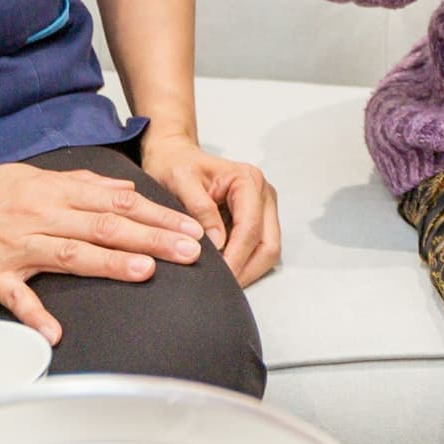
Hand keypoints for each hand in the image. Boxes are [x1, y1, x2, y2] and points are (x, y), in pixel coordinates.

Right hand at [0, 160, 207, 342]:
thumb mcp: (28, 177)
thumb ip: (77, 185)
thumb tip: (123, 191)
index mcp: (48, 191)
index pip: (114, 203)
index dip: (156, 216)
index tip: (191, 227)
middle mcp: (35, 216)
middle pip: (102, 226)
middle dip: (151, 238)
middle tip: (190, 250)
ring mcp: (12, 247)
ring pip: (69, 254)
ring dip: (110, 263)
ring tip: (147, 271)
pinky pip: (15, 298)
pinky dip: (34, 315)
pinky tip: (56, 333)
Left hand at [139, 129, 282, 284]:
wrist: (175, 157)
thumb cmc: (175, 165)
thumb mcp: (180, 181)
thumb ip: (200, 208)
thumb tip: (217, 242)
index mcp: (248, 180)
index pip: (250, 228)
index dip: (236, 256)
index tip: (219, 276)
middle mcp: (262, 193)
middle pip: (268, 244)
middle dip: (247, 268)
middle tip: (222, 286)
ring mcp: (263, 207)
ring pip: (268, 250)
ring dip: (248, 269)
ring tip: (223, 281)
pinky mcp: (258, 218)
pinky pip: (259, 248)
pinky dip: (246, 263)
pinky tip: (226, 270)